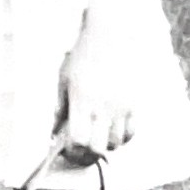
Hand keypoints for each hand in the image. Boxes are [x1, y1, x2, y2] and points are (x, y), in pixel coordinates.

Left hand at [57, 31, 133, 165]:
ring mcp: (121, 106)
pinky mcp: (134, 103)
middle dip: (87, 154)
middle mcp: (103, 105)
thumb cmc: (84, 54)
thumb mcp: (64, 78)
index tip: (66, 149)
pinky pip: (131, 132)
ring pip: (116, 143)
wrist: (111, 34)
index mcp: (82, 99)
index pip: (78, 139)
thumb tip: (55, 131)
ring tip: (96, 139)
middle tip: (80, 151)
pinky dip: (121, 139)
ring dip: (104, 146)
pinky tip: (111, 132)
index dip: (71, 150)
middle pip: (98, 147)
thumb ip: (60, 107)